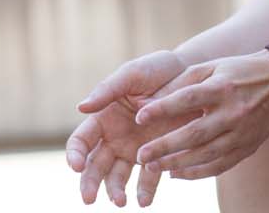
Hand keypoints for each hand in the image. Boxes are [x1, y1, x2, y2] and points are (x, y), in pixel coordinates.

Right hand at [66, 49, 187, 205]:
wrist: (194, 77)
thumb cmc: (158, 69)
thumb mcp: (133, 73)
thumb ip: (108, 89)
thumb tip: (81, 107)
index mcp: (103, 118)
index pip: (81, 141)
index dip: (75, 155)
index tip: (76, 167)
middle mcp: (115, 138)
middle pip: (94, 166)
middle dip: (90, 183)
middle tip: (89, 199)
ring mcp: (135, 149)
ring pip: (118, 177)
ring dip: (116, 191)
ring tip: (122, 201)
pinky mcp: (157, 156)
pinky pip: (149, 177)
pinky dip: (145, 191)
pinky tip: (145, 201)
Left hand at [132, 50, 268, 179]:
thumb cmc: (239, 72)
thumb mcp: (211, 67)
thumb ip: (180, 83)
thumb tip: (147, 102)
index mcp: (222, 87)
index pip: (188, 99)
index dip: (162, 108)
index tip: (139, 116)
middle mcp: (233, 112)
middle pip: (194, 134)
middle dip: (165, 146)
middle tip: (141, 156)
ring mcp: (242, 132)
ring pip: (205, 155)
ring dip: (176, 163)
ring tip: (153, 167)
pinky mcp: (248, 147)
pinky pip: (219, 166)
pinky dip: (196, 173)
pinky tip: (177, 173)